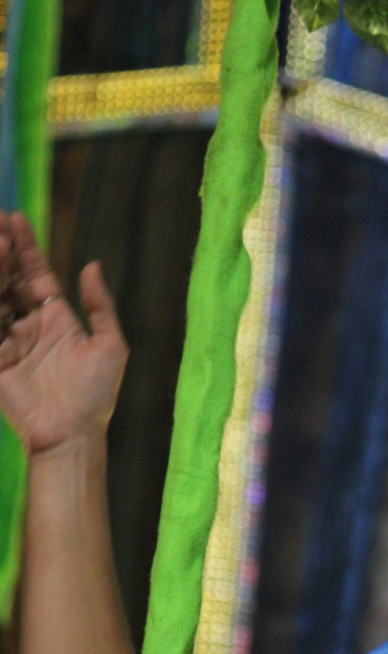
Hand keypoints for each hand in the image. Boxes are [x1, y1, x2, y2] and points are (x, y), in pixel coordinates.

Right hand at [0, 212, 127, 455]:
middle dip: (1, 251)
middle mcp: (29, 325)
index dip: (25, 248)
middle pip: (9, 280)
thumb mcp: (110, 346)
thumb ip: (101, 306)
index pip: (36, 274)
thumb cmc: (96, 394)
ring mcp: (8, 341)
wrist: (72, 434)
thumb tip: (91, 265)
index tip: (13, 219)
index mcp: (57, 319)